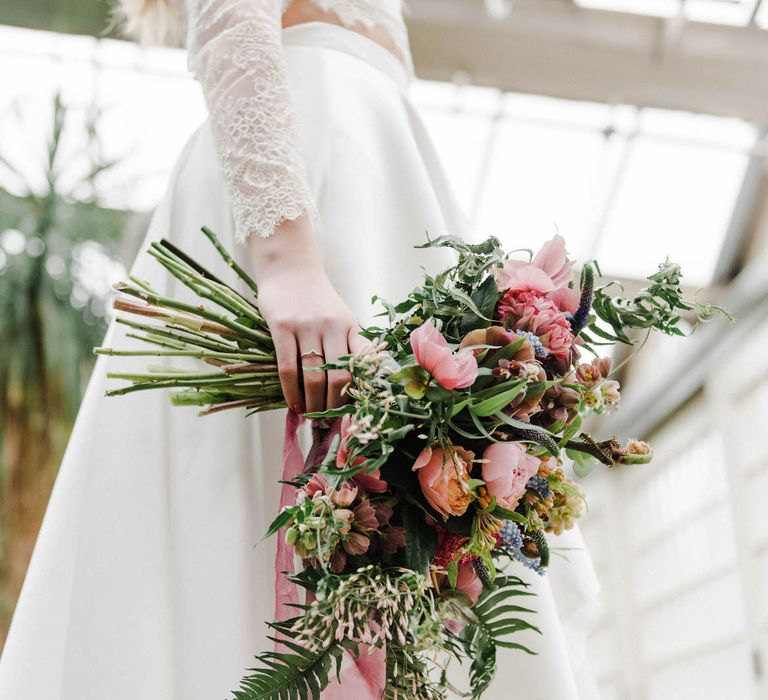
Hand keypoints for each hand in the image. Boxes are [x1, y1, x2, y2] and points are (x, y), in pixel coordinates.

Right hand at [247, 216, 366, 413]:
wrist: (290, 267)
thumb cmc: (316, 298)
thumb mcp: (340, 317)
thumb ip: (346, 345)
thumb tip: (349, 388)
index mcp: (352, 326)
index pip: (363, 365)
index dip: (361, 393)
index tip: (357, 414)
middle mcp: (333, 326)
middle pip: (340, 377)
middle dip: (334, 407)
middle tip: (329, 423)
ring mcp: (307, 325)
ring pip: (315, 376)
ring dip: (313, 404)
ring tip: (311, 418)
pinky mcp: (282, 326)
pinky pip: (288, 367)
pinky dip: (291, 391)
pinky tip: (293, 404)